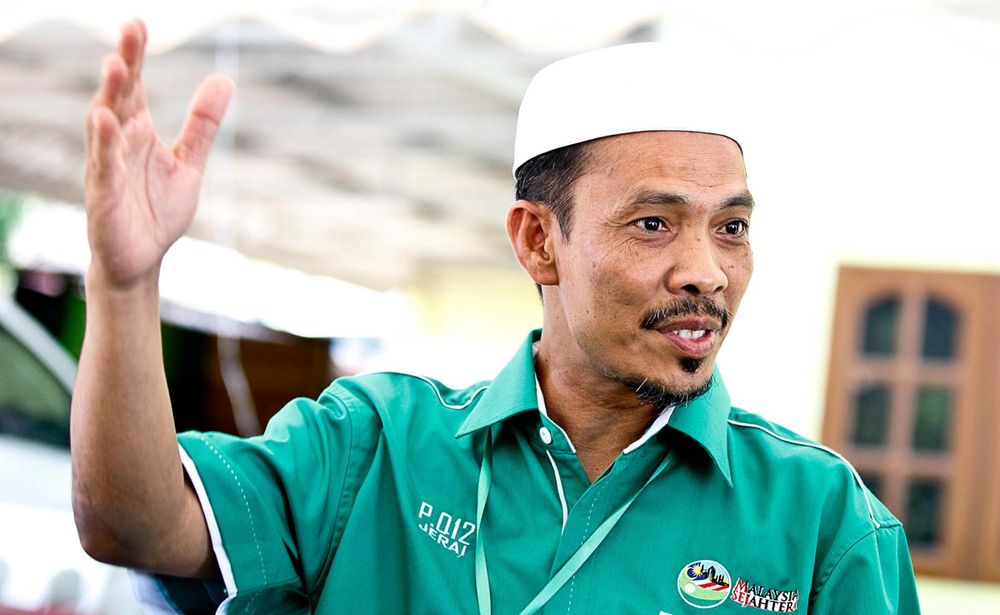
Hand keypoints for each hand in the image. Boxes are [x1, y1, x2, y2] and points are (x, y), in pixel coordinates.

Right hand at [84, 19, 232, 289]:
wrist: (142, 262)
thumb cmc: (158, 211)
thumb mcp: (189, 164)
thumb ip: (202, 125)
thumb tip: (224, 78)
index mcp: (138, 133)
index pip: (136, 88)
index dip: (136, 57)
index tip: (138, 24)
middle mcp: (118, 144)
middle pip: (119, 98)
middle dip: (124, 65)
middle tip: (131, 30)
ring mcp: (107, 169)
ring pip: (105, 127)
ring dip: (109, 96)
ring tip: (116, 65)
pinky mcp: (104, 198)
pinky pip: (103, 167)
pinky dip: (104, 145)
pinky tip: (105, 121)